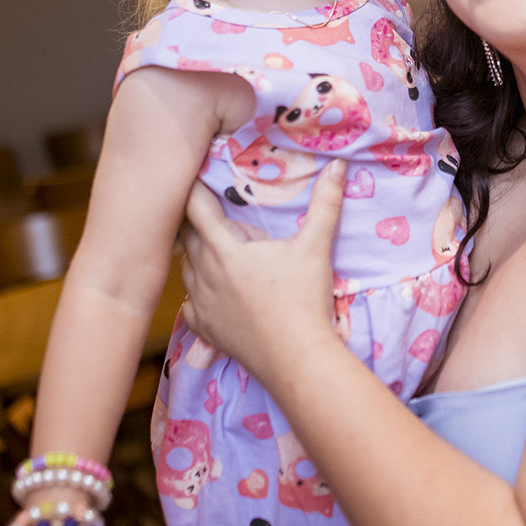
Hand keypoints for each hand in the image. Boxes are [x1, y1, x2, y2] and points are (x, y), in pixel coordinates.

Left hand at [179, 161, 345, 391]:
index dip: (194, 188)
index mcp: (224, 250)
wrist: (298, 359)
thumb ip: (325, 203)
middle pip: (187, 235)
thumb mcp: (316, 247)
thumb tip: (338, 165)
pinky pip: (189, 302)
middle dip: (197, 219)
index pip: (195, 208)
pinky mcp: (205, 329)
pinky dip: (197, 291)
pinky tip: (213, 290)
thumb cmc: (305, 300)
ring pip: (186, 267)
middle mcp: (204, 275)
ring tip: (218, 247)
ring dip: (197, 253)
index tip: (197, 174)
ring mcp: (201, 305)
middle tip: (213, 207)